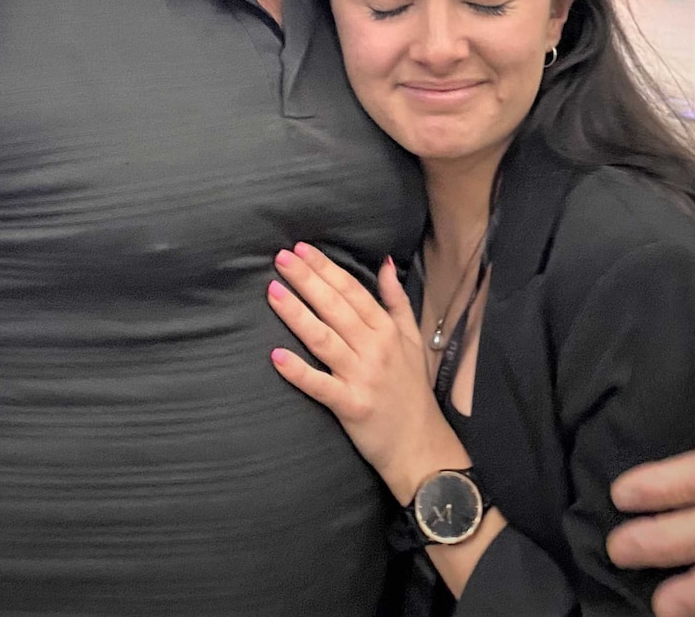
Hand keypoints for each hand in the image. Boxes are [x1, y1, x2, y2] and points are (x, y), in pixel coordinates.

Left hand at [267, 243, 469, 502]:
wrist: (422, 445)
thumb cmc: (412, 391)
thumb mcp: (413, 339)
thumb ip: (397, 300)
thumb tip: (386, 263)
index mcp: (387, 330)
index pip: (352, 291)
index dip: (326, 268)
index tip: (302, 249)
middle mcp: (375, 348)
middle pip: (335, 307)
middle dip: (307, 280)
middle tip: (281, 258)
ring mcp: (362, 377)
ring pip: (324, 338)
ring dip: (297, 314)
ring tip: (273, 291)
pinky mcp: (351, 406)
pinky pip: (321, 386)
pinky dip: (299, 371)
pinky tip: (276, 356)